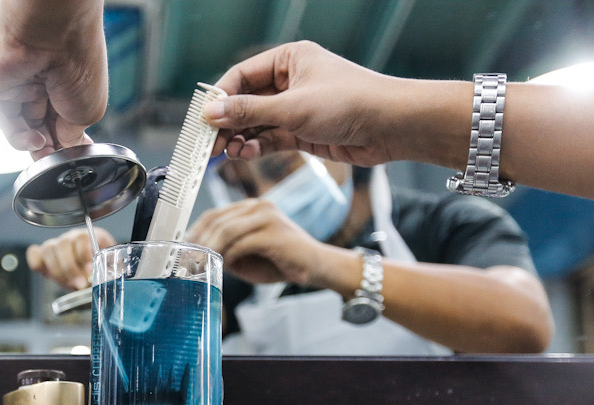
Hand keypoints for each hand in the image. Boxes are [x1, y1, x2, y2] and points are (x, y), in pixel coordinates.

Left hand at [0, 0, 107, 159]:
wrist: (53, 31)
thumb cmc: (78, 63)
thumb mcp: (88, 112)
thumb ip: (73, 136)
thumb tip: (63, 149)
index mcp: (62, 89)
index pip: (56, 126)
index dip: (60, 145)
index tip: (68, 156)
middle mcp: (36, 85)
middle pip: (33, 128)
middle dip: (41, 146)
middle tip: (49, 154)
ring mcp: (9, 83)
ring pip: (9, 125)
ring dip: (21, 140)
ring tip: (36, 139)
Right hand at [26, 227, 116, 289]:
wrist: (91, 278)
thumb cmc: (100, 273)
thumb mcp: (109, 272)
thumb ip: (109, 272)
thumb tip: (107, 279)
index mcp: (91, 237)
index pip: (82, 238)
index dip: (84, 254)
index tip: (89, 272)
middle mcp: (72, 238)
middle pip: (63, 244)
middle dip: (70, 267)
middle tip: (79, 284)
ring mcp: (56, 245)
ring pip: (48, 249)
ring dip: (57, 270)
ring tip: (69, 284)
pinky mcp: (43, 256)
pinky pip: (33, 253)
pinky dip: (36, 263)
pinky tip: (47, 274)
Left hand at [187, 199, 337, 286]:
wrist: (316, 267)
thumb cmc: (280, 262)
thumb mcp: (244, 256)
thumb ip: (224, 251)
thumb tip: (197, 256)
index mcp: (250, 208)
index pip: (213, 215)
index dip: (194, 232)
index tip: (181, 250)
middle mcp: (258, 206)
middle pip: (216, 220)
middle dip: (198, 243)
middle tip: (186, 261)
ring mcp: (267, 216)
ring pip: (226, 230)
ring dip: (210, 250)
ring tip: (201, 265)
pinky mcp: (274, 232)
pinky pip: (241, 243)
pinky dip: (229, 256)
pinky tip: (225, 267)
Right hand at [204, 41, 396, 165]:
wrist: (390, 127)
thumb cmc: (349, 103)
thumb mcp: (292, 107)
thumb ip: (248, 112)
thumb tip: (212, 114)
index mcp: (289, 60)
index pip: (241, 76)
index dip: (220, 98)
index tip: (203, 120)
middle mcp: (291, 81)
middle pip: (246, 102)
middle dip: (227, 124)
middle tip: (209, 144)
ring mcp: (297, 108)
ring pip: (257, 124)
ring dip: (241, 139)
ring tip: (229, 152)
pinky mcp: (304, 132)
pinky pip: (272, 139)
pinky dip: (258, 147)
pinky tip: (246, 154)